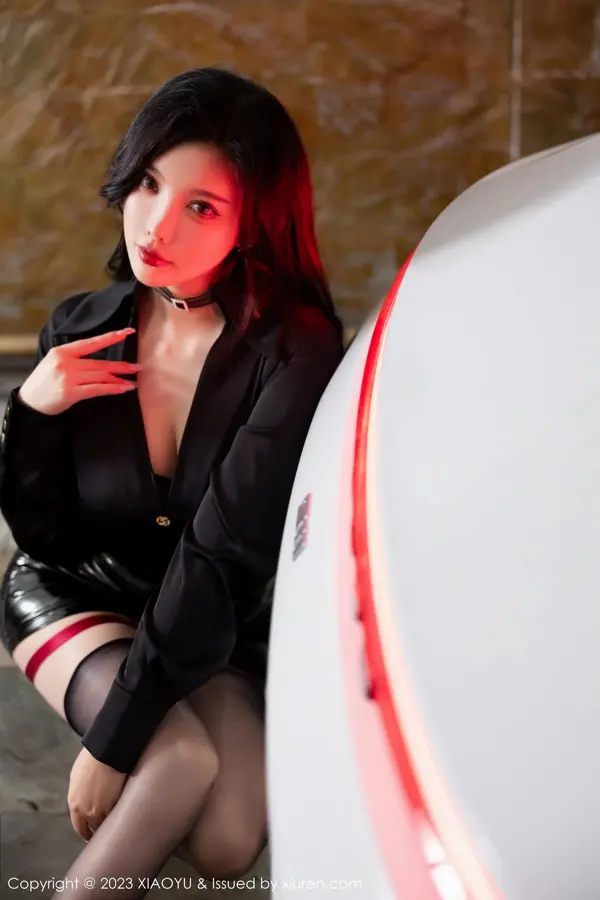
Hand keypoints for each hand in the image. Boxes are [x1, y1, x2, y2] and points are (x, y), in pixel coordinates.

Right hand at [18, 328, 140, 415]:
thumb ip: (74, 358)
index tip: (127, 332)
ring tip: (133, 382)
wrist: (29, 403)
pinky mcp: (71, 392)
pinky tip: (123, 389)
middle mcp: (66, 362)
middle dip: (121, 366)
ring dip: (119, 379)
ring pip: (101, 376)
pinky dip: (112, 389)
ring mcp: (68, 377)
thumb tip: (100, 360)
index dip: (111, 337)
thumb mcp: (54, 362)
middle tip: (138, 367)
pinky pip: (97, 389)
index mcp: (62, 351)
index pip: (91, 342)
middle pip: (100, 363)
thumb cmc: (44, 383)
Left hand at [68, 747, 126, 840]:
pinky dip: (118, 816)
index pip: (79, 827)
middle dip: (96, 830)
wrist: (106, 753)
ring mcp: (101, 811)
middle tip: (103, 830)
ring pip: (104, 825)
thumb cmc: (90, 760)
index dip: (86, 830)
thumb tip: (83, 799)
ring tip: (115, 822)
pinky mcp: (115, 806)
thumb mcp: (77, 778)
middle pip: (91, 830)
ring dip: (109, 824)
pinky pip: (115, 817)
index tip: (91, 832)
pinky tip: (122, 814)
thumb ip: (79, 794)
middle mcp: (85, 812)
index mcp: (74, 805)